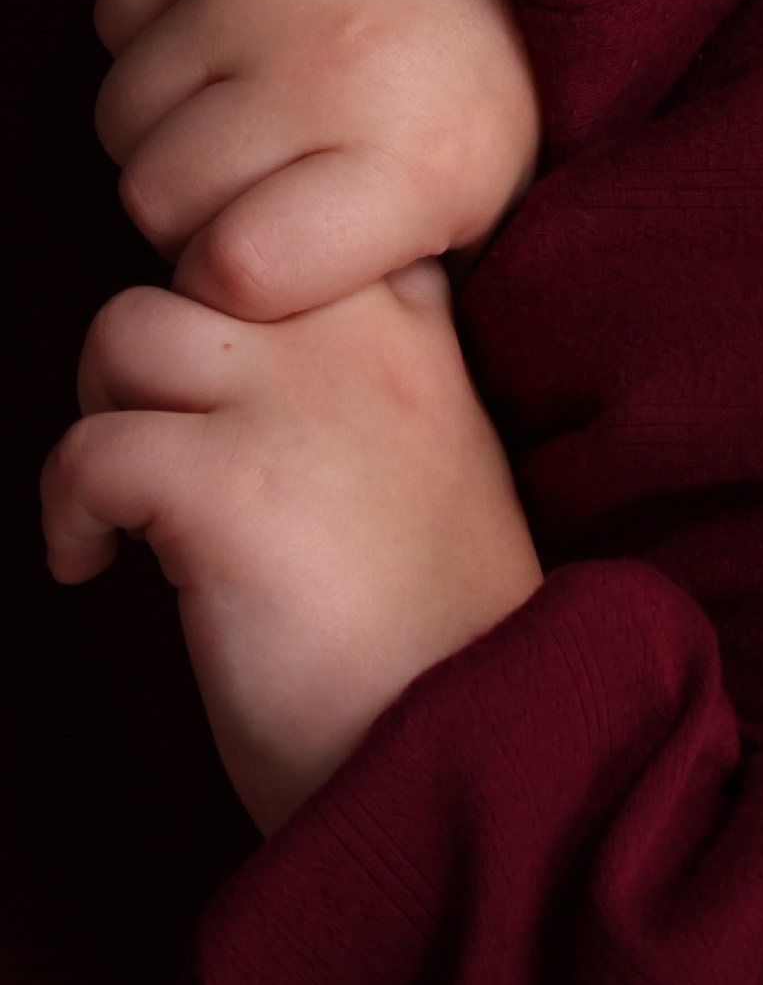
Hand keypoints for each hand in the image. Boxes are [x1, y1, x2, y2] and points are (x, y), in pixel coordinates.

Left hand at [41, 262, 546, 835]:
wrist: (472, 756)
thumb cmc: (433, 642)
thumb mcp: (435, 477)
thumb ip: (371, 391)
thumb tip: (242, 341)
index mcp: (427, 350)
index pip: (310, 228)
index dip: (245, 281)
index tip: (229, 385)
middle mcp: (373, 356)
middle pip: (204, 259)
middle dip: (154, 350)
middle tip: (158, 446)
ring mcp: (303, 414)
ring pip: (128, 328)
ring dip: (103, 416)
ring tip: (129, 507)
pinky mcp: (229, 492)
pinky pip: (88, 448)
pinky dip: (68, 514)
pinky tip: (98, 569)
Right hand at [94, 0, 540, 322]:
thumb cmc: (462, 87)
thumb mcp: (475, 205)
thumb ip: (386, 287)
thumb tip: (284, 351)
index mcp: (417, 163)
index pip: (238, 271)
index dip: (229, 279)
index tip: (266, 260)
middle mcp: (334, 73)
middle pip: (156, 200)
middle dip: (194, 206)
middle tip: (266, 172)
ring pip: (122, 118)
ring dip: (169, 124)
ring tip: (259, 97)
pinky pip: (112, 24)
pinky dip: (154, 38)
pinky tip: (238, 28)